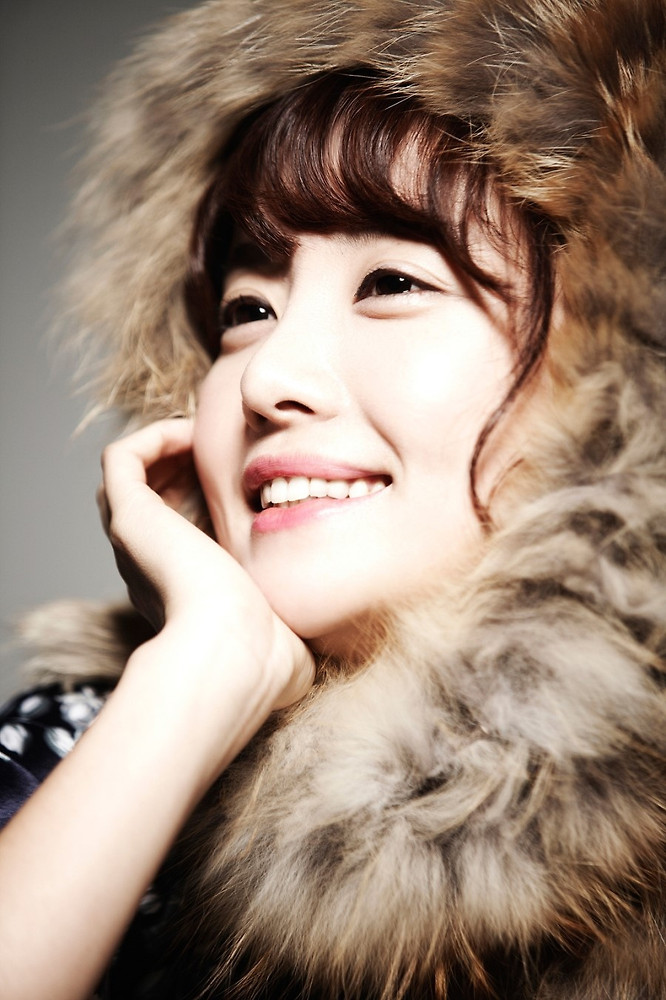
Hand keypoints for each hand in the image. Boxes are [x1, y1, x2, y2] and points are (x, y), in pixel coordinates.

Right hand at [97, 419, 314, 721]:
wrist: (237, 654)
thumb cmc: (268, 653)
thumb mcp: (286, 621)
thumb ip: (299, 609)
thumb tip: (331, 611)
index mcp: (182, 590)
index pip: (181, 531)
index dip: (206, 496)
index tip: (246, 478)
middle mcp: (149, 566)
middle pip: (152, 499)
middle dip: (186, 466)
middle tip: (225, 449)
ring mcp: (135, 541)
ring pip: (132, 477)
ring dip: (167, 447)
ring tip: (206, 434)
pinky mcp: (130, 517)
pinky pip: (122, 458)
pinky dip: (154, 436)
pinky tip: (192, 432)